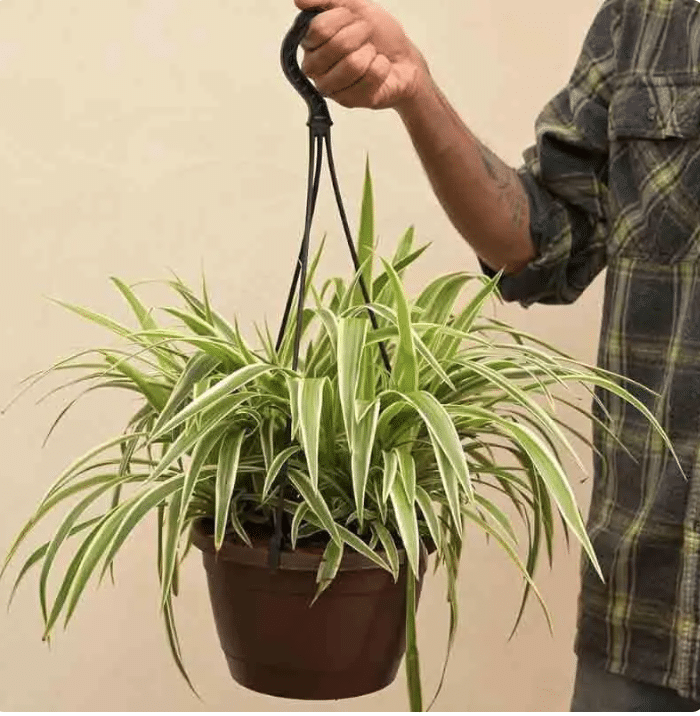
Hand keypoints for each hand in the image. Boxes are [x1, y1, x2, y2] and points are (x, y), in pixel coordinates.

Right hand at [293, 0, 429, 110]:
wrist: (403, 60)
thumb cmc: (377, 36)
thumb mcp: (354, 6)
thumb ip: (326, 0)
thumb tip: (299, 0)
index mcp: (310, 44)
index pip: (318, 29)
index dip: (342, 18)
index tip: (353, 18)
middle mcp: (315, 69)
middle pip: (336, 46)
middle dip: (360, 34)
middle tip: (366, 36)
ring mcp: (331, 88)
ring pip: (353, 64)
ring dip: (371, 53)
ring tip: (372, 54)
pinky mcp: (349, 101)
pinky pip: (370, 77)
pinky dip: (382, 67)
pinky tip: (379, 69)